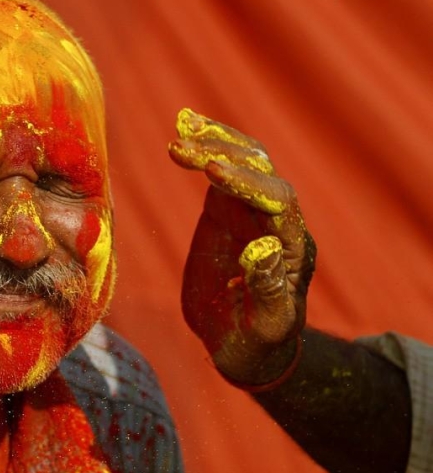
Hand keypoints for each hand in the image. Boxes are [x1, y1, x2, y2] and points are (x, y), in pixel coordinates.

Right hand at [167, 108, 315, 385]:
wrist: (244, 344)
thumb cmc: (259, 343)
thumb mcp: (266, 327)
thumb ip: (269, 290)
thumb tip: (263, 246)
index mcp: (291, 247)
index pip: (277, 201)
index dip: (246, 182)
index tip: (210, 170)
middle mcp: (275, 221)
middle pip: (260, 170)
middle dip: (224, 152)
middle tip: (182, 145)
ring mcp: (249, 212)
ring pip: (243, 161)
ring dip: (214, 140)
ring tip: (181, 127)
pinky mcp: (225, 213)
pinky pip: (220, 171)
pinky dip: (203, 148)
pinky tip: (181, 132)